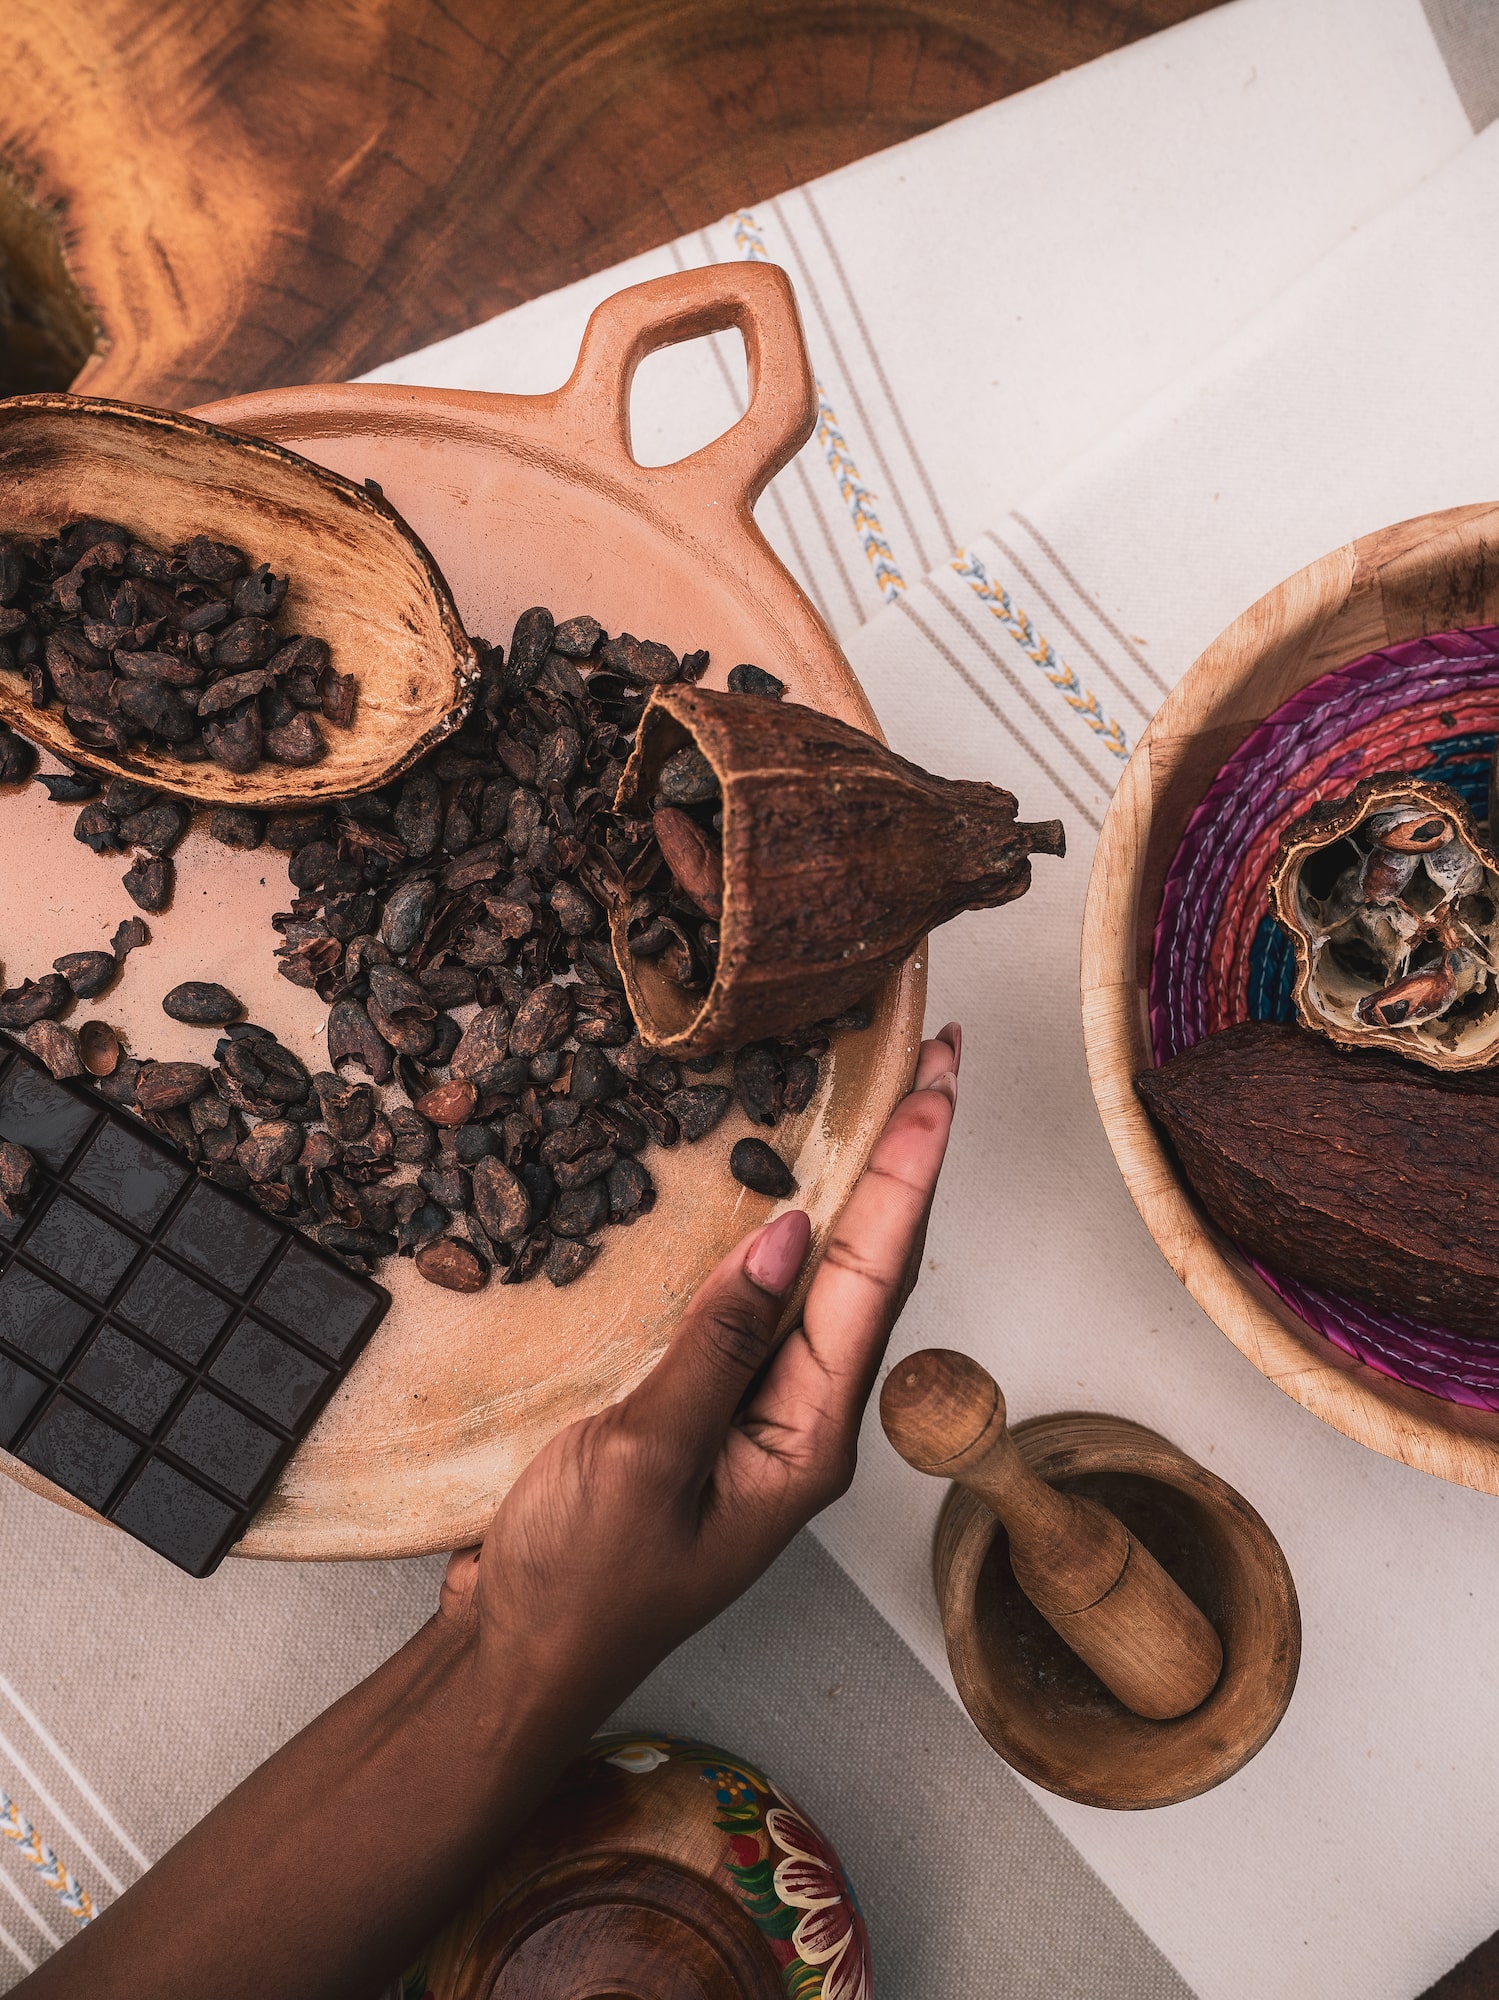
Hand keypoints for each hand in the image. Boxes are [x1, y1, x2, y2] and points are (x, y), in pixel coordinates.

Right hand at [440, 1024, 960, 1717]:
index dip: (908, 1173)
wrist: (518, 1656)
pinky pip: (757, 1300)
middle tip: (932, 1063)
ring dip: (856, 1188)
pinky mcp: (705, 1402)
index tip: (937, 1086)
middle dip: (905, 1162)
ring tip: (887, 1103)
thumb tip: (786, 1234)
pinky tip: (782, 1195)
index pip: (873, 1277)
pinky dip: (780, 1234)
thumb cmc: (582, 1583)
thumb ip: (719, 1345)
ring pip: (819, 1276)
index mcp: (807, 1437)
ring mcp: (755, 1409)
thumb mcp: (647, 1459)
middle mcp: (800, 1415)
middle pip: (868, 1266)